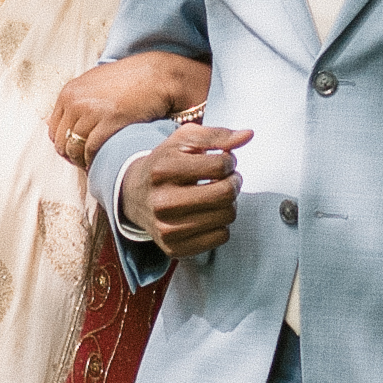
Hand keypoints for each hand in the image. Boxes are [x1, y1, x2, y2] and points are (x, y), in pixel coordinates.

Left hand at [44, 49, 213, 166]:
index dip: (64, 144)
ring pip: (74, 149)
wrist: (157, 76)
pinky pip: (91, 150)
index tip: (77, 151)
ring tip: (95, 165)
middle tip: (86, 162)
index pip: (53, 129)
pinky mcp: (108, 122)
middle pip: (61, 142)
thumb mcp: (95, 83)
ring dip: (83, 161)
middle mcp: (75, 101)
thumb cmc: (130, 80)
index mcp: (69, 93)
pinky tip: (103, 163)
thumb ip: (79, 100)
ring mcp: (90, 112)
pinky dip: (94, 161)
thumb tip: (67, 122)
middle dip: (72, 155)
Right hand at [125, 120, 251, 258]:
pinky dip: (221, 224)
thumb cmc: (165, 163)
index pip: (220, 165)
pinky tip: (208, 214)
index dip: (230, 161)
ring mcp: (167, 228)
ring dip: (229, 204)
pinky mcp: (174, 248)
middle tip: (228, 179)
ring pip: (227, 216)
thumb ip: (217, 135)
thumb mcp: (184, 140)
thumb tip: (249, 135)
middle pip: (226, 194)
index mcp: (163, 169)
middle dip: (234, 182)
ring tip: (216, 195)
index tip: (224, 162)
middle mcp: (162, 201)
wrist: (134, 195)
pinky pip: (221, 237)